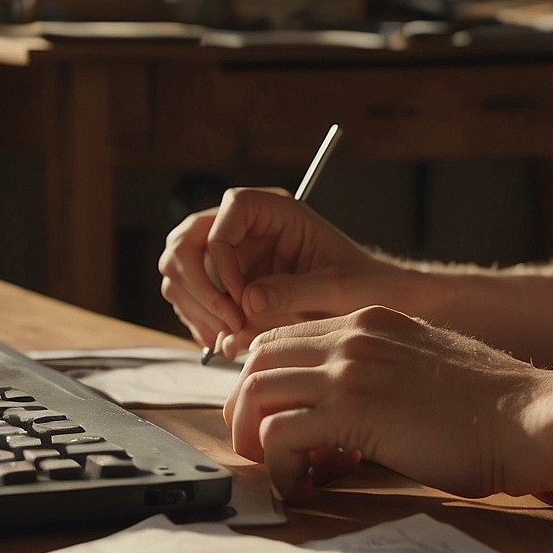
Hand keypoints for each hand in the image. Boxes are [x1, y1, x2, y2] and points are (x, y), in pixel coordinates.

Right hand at [158, 188, 405, 357]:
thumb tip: (247, 301)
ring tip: (230, 338)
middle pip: (188, 240)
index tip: (239, 298)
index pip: (225, 216)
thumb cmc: (363, 284)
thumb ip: (294, 292)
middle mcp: (247, 227)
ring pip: (181, 271)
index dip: (222, 257)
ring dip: (197, 308)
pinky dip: (202, 322)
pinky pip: (192, 297)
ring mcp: (232, 254)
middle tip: (227, 326)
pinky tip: (227, 341)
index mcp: (275, 211)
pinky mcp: (226, 283)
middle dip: (198, 288)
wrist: (371, 302)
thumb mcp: (337, 289)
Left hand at [227, 306, 552, 500]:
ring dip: (256, 439)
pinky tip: (305, 488)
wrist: (529, 417)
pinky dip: (282, 468)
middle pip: (256, 361)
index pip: (282, 339)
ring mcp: (351, 369)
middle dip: (248, 410)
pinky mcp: (353, 411)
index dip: (268, 385)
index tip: (281, 424)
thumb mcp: (427, 367)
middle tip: (265, 451)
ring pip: (257, 394)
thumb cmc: (493, 407)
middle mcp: (352, 335)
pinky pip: (281, 435)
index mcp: (369, 321)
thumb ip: (383, 375)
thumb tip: (351, 417)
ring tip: (284, 473)